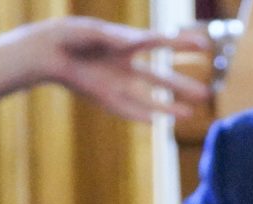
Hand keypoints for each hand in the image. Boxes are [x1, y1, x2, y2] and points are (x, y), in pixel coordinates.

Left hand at [34, 17, 208, 122]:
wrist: (47, 52)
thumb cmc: (70, 36)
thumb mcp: (92, 32)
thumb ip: (113, 37)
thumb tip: (133, 43)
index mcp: (128, 42)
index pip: (161, 42)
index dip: (182, 42)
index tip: (204, 44)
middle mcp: (126, 65)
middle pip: (160, 77)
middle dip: (182, 86)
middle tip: (206, 94)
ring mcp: (116, 83)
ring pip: (148, 97)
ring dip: (168, 107)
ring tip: (190, 115)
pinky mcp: (103, 97)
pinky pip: (127, 109)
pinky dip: (141, 114)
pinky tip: (159, 122)